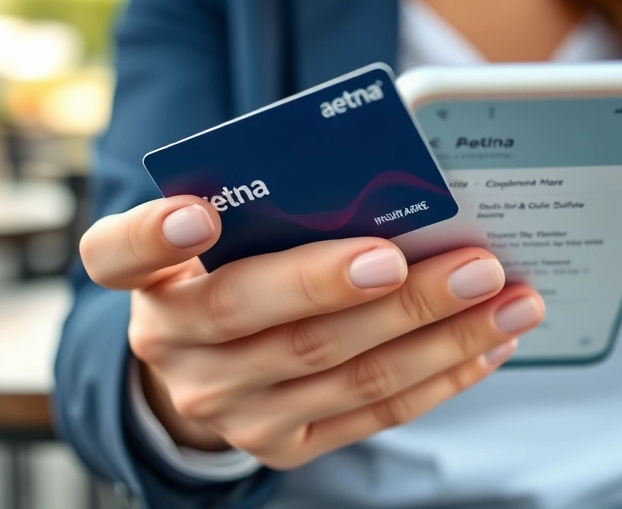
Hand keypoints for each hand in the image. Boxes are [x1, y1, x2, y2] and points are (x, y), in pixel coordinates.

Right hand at [80, 196, 543, 469]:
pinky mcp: (282, 444)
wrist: (213, 367)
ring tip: (505, 294)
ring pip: (340, 370)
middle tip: (450, 257)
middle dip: (359, 287)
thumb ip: (276, 206)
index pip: (117, 254)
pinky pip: (371, 415)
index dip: (153, 235)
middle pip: (261, 316)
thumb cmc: (233, 271)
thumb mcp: (229, 233)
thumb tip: (389, 178)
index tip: (199, 214)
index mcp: (147, 279)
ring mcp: (229, 406)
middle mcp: (174, 348)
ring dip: (436, 332)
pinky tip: (488, 342)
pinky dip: (439, 376)